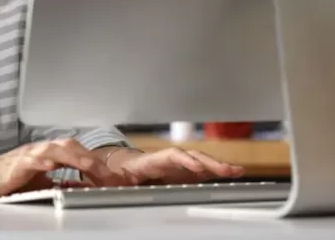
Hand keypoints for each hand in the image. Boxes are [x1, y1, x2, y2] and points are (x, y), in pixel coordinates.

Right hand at [0, 138, 131, 201]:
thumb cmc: (6, 180)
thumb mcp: (38, 184)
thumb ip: (58, 184)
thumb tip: (79, 189)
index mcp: (47, 154)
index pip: (76, 153)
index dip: (95, 163)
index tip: (111, 177)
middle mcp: (40, 150)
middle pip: (71, 146)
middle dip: (92, 160)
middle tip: (109, 176)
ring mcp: (28, 154)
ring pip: (56, 148)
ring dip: (76, 157)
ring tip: (91, 167)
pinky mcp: (16, 164)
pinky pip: (33, 159)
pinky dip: (44, 160)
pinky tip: (53, 165)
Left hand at [105, 146, 244, 184]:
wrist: (102, 163)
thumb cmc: (103, 171)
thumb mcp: (100, 177)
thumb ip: (101, 178)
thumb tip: (99, 177)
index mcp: (142, 161)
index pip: (167, 157)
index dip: (184, 160)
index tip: (198, 164)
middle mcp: (157, 160)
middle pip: (187, 158)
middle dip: (209, 162)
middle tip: (230, 169)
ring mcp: (165, 165)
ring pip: (193, 163)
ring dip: (213, 166)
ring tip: (236, 171)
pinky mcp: (169, 172)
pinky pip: (191, 170)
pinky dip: (208, 172)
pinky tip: (224, 175)